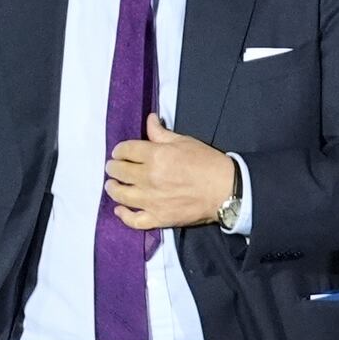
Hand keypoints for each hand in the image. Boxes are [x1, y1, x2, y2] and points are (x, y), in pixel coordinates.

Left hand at [104, 113, 238, 231]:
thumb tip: (149, 119)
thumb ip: (161, 133)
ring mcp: (152, 200)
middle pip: (120, 172)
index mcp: (156, 156)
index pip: (125, 151)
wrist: (226, 189)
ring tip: (112, 185)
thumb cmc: (207, 163)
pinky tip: (119, 209)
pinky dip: (123, 215)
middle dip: (114, 167)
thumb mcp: (184, 141)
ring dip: (113, 188)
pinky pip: (134, 220)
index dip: (119, 150)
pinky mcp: (158, 218)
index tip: (119, 153)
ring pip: (121, 195)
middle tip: (113, 168)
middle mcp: (149, 178)